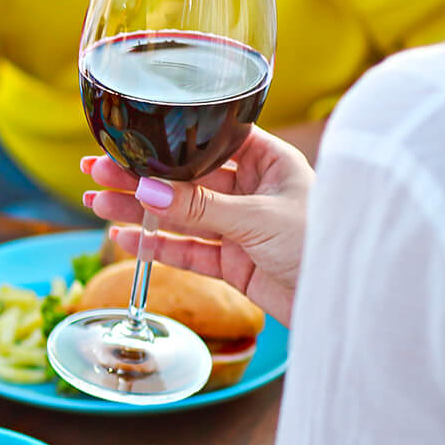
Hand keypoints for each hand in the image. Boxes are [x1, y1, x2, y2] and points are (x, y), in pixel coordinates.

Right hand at [80, 126, 313, 323]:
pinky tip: (123, 237)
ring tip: (97, 203)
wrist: (347, 304)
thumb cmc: (324, 245)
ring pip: (180, 215)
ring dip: (139, 210)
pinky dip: (155, 245)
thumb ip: (200, 207)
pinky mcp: (233, 262)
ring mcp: (240, 227)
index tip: (130, 141)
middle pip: (187, 179)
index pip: (211, 141)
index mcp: (271, 161)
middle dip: (142, 177)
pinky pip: (187, 250)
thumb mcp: (259, 218)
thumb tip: (147, 191)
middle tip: (98, 170)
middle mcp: (253, 190)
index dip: (169, 141)